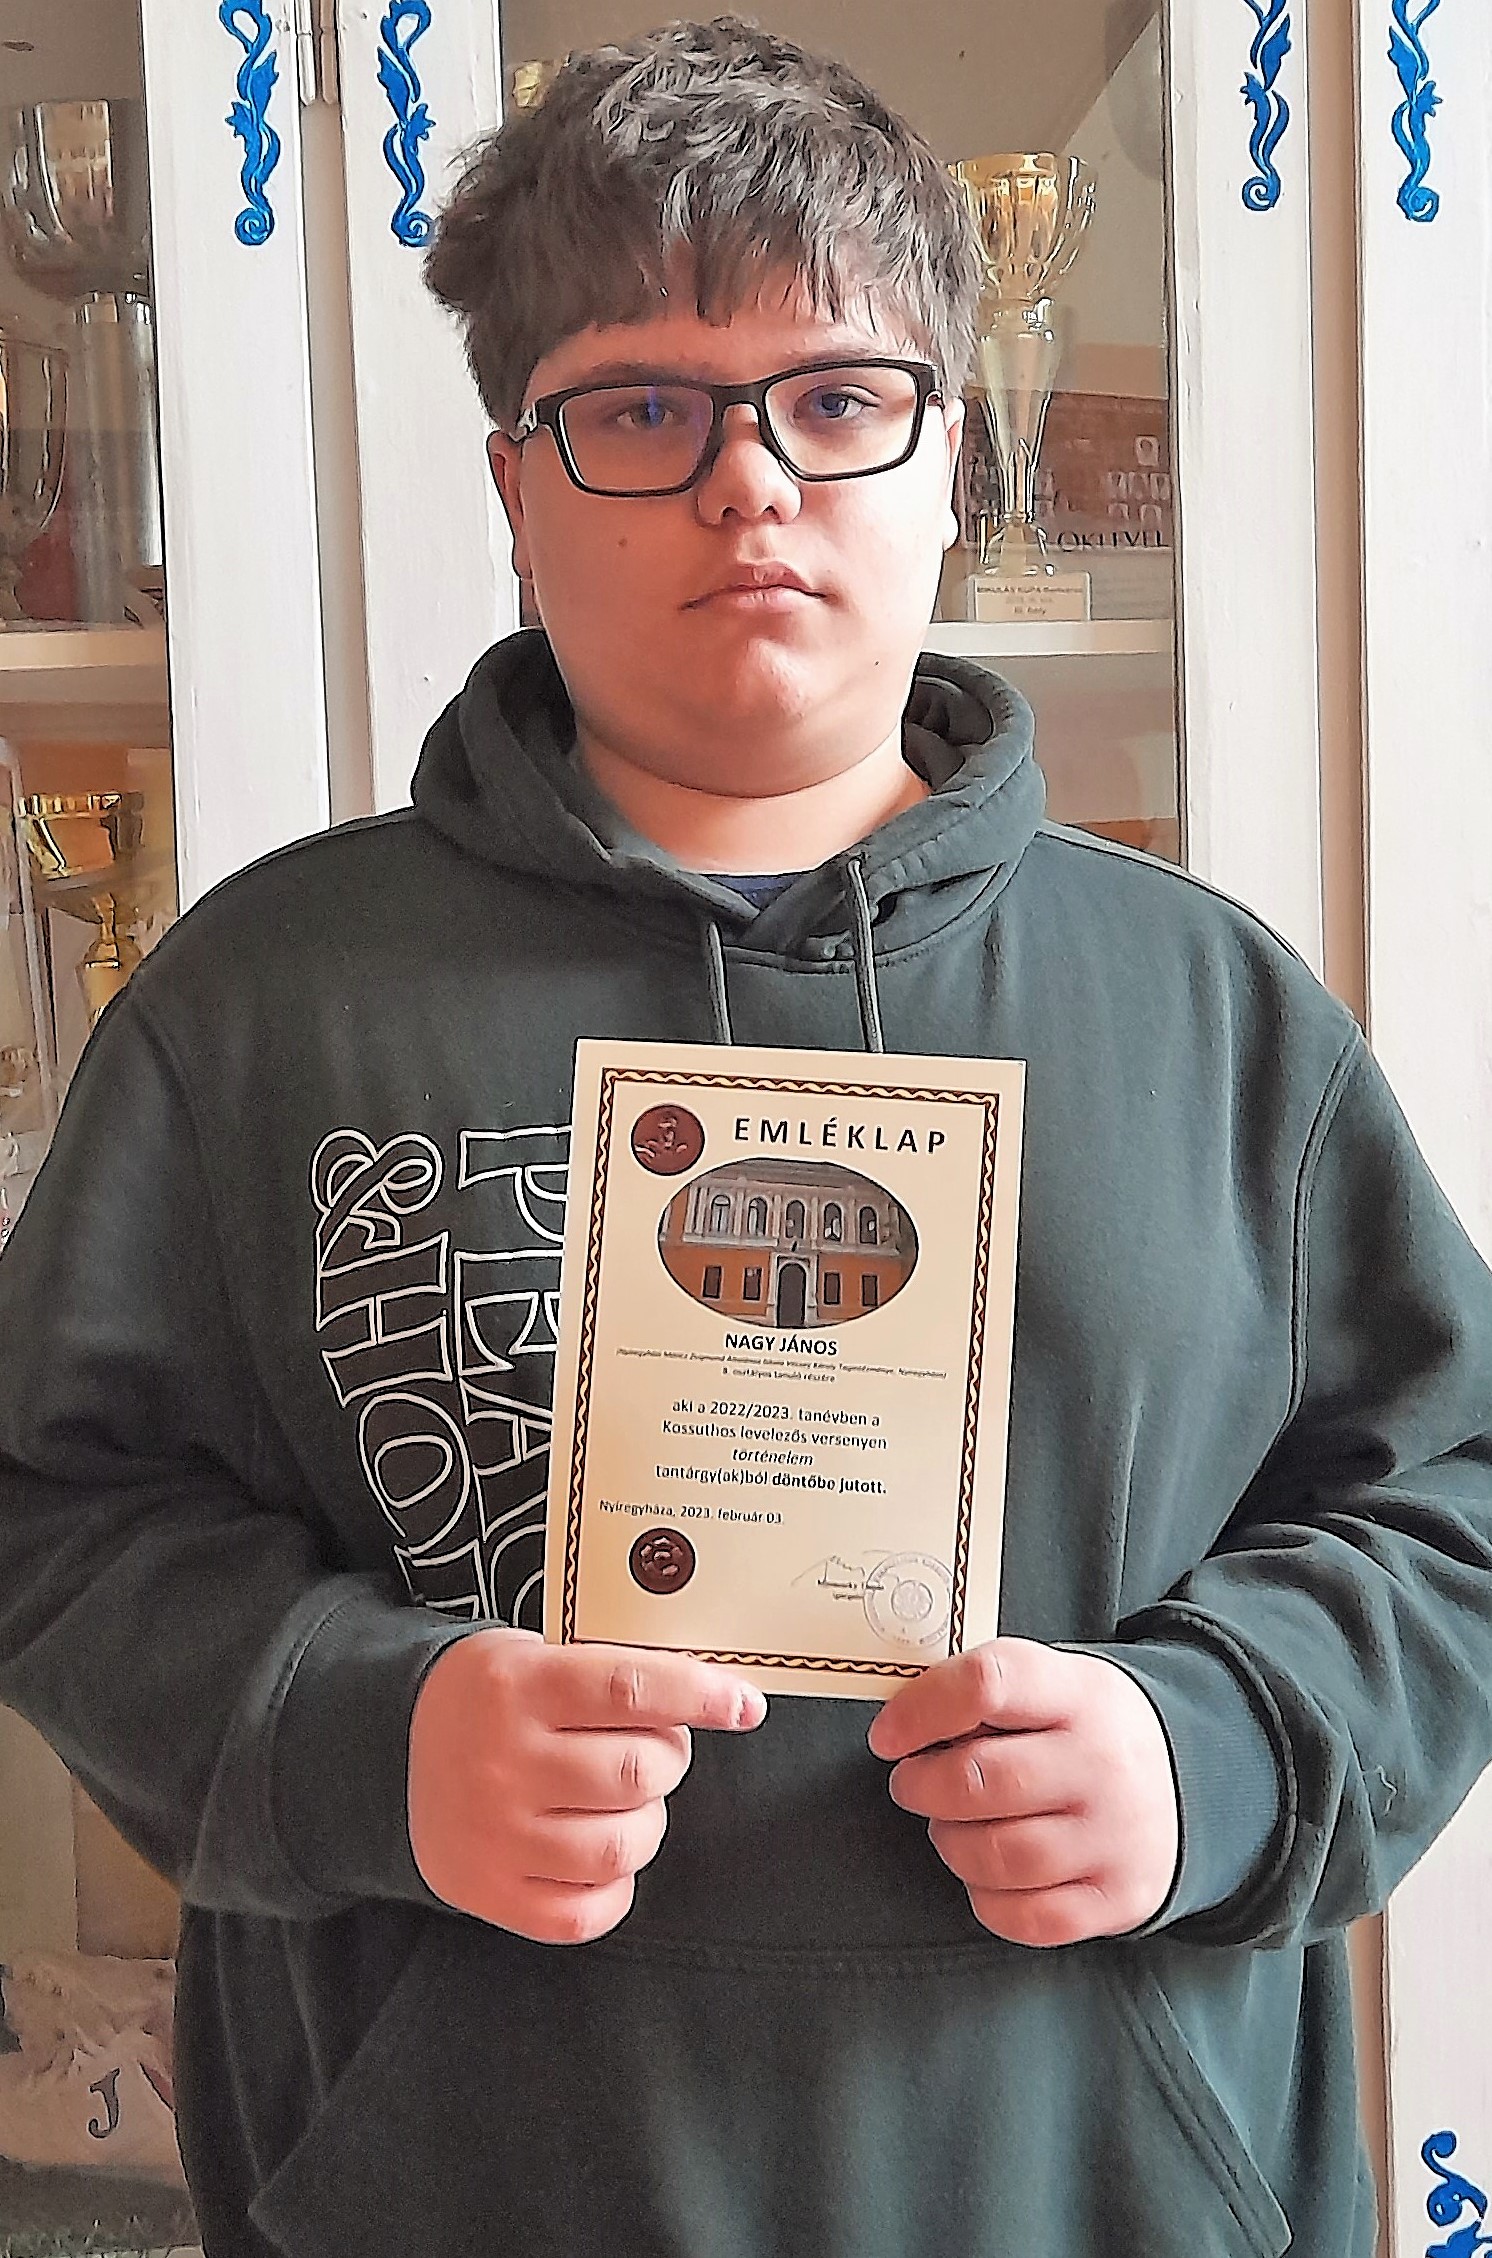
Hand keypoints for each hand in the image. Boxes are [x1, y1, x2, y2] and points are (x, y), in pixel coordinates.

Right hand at [408, 1629, 765, 1943]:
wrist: (391, 1746)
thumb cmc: (491, 1697)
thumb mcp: (535, 1655)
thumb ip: (610, 1672)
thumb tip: (712, 1695)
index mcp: (518, 1686)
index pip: (631, 1688)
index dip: (700, 1696)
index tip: (745, 1705)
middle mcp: (503, 1760)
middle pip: (636, 1771)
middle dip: (669, 1759)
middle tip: (653, 1750)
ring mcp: (493, 1833)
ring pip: (621, 1845)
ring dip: (648, 1823)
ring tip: (626, 1802)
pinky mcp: (488, 1891)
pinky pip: (586, 1911)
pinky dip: (616, 1886)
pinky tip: (600, 1852)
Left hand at [867, 1637, 1179, 1947]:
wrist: (1189, 1779)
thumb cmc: (1086, 1730)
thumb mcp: (1052, 1684)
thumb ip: (985, 1696)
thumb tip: (905, 1729)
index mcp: (1078, 1693)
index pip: (988, 1685)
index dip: (920, 1711)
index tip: (887, 1736)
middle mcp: (1102, 1763)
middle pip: (979, 1780)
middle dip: (922, 1786)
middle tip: (912, 1784)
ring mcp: (1115, 1836)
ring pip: (996, 1855)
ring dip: (950, 1843)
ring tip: (950, 1826)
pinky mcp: (1119, 1897)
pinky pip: (1025, 1917)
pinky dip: (986, 1898)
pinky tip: (986, 1872)